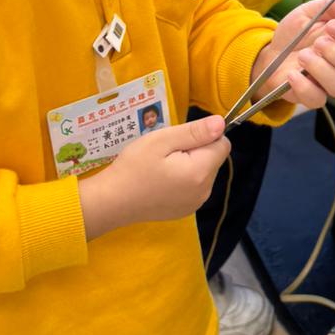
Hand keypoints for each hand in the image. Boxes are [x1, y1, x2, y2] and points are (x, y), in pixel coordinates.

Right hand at [79, 116, 230, 239]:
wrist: (112, 201)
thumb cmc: (134, 167)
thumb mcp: (161, 141)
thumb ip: (194, 132)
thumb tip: (221, 123)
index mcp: (201, 172)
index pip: (223, 144)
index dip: (204, 136)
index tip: (179, 140)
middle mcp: (205, 191)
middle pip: (214, 158)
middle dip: (196, 150)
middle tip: (166, 153)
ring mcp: (196, 203)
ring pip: (205, 172)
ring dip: (191, 164)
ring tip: (162, 166)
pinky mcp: (186, 210)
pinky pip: (195, 186)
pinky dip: (184, 179)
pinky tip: (162, 181)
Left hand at [253, 0, 334, 111]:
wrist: (270, 54)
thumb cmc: (294, 34)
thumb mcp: (306, 14)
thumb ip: (327, 7)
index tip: (331, 26)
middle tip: (318, 43)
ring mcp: (329, 85)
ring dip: (321, 69)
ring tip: (302, 56)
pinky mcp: (312, 97)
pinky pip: (317, 100)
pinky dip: (304, 86)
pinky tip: (292, 73)